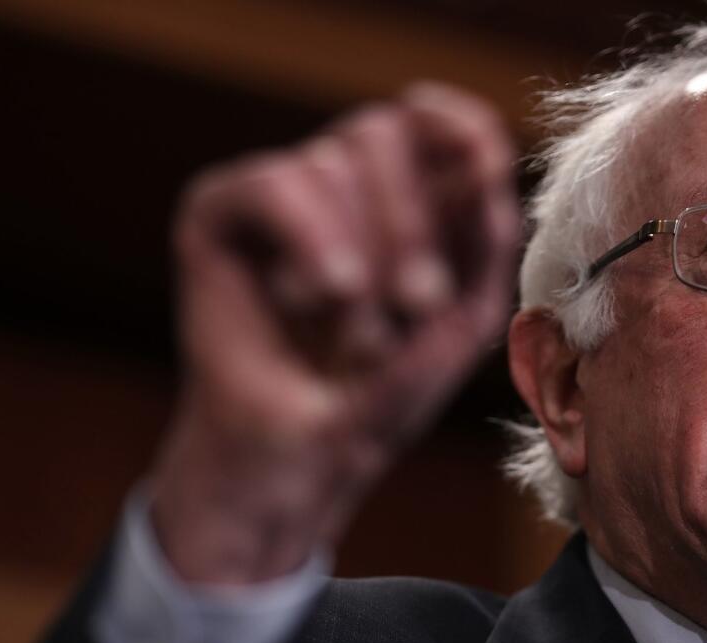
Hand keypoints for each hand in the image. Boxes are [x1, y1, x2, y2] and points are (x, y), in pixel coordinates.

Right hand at [148, 83, 520, 583]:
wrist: (305, 458)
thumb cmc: (387, 392)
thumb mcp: (464, 316)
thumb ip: (485, 236)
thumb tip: (488, 157)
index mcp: (405, 198)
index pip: (432, 120)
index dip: (458, 123)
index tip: (484, 162)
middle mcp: (340, 184)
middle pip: (382, 129)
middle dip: (411, 221)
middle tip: (418, 303)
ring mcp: (278, 196)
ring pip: (334, 160)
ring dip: (361, 257)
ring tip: (355, 335)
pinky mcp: (218, 214)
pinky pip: (276, 183)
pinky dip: (311, 238)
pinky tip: (318, 296)